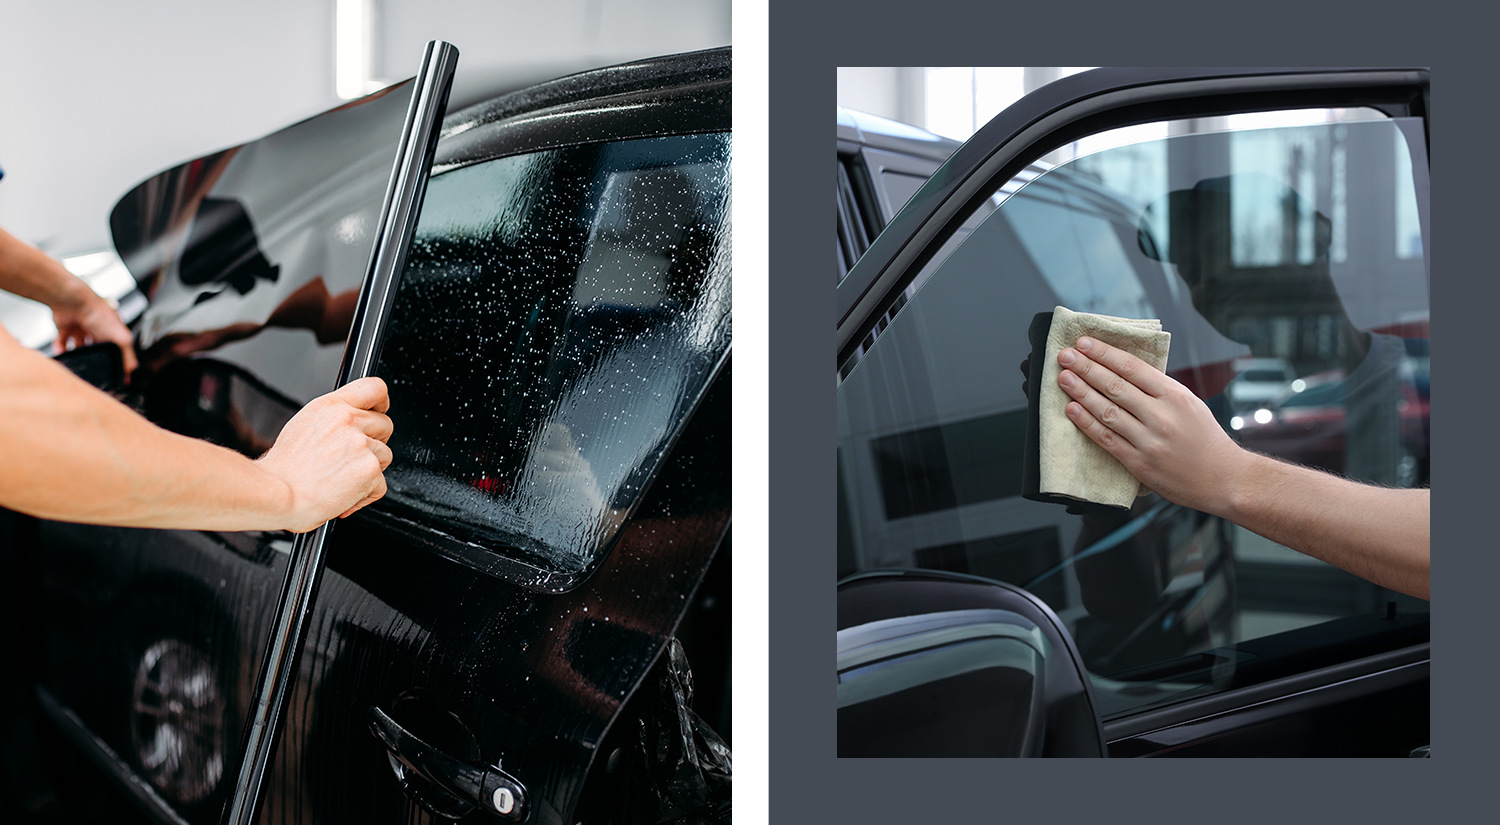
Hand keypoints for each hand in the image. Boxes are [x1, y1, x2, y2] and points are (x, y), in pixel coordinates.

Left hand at [52, 293, 138, 375]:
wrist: (74, 302)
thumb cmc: (99, 314)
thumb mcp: (121, 338)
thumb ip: (127, 355)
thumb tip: (131, 370)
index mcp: (113, 331)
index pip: (117, 349)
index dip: (116, 361)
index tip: (115, 375)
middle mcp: (97, 329)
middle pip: (97, 349)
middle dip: (95, 359)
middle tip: (93, 370)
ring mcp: (80, 328)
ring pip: (78, 347)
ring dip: (77, 355)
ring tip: (76, 363)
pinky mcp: (64, 328)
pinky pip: (61, 342)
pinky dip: (61, 350)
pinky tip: (63, 356)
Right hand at [255, 377, 393, 531]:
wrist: (277, 495)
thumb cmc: (282, 471)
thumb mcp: (302, 427)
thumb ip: (332, 420)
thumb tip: (351, 424)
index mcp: (330, 407)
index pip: (373, 388)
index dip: (381, 403)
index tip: (379, 412)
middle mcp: (348, 420)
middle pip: (385, 425)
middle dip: (374, 443)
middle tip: (351, 460)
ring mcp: (361, 444)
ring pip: (384, 456)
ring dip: (368, 471)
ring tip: (340, 480)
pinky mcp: (370, 469)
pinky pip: (380, 484)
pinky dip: (365, 495)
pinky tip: (342, 496)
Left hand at [1055, 336, 1245, 513]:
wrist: (1222, 479)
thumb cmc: (1204, 439)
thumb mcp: (1189, 404)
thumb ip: (1159, 389)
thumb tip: (1124, 370)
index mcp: (1175, 396)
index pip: (1133, 368)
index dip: (1105, 354)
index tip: (1085, 343)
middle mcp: (1161, 415)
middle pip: (1116, 386)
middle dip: (1086, 368)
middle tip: (1065, 356)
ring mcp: (1149, 439)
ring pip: (1107, 411)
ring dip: (1081, 392)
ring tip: (1064, 378)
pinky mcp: (1139, 462)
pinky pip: (1107, 438)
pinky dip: (1087, 423)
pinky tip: (1072, 410)